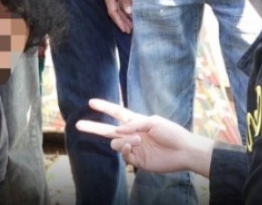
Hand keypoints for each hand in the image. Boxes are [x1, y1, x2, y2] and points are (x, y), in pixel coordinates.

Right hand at [76, 99, 210, 175]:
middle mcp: (132, 134)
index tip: (91, 102)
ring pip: (115, 143)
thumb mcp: (153, 121)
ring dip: (122, 140)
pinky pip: (124, 155)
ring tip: (136, 139)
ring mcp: (133, 147)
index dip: (104, 107)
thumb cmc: (171, 132)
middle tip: (78, 124)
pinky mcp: (136, 160)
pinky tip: (134, 145)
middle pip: (108, 130)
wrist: (183, 151)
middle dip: (93, 127)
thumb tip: (117, 131)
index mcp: (136, 121)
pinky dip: (125, 149)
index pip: (116, 112)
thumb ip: (133, 124)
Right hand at [100, 0, 132, 33]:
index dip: (119, 22)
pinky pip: (118, 3)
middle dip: (122, 21)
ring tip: (131, 26)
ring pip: (117, 8)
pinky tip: (130, 15)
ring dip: (124, 16)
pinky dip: (124, 9)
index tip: (125, 29)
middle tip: (130, 31)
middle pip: (114, 12)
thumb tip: (129, 12)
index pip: (113, 12)